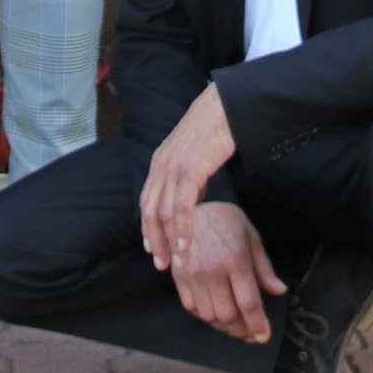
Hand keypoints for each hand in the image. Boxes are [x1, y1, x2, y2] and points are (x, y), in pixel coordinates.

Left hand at [138, 84, 236, 277]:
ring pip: (163, 213)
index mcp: (160, 162)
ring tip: (176, 262)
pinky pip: (181, 207)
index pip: (147, 201)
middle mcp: (161, 165)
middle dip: (154, 240)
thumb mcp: (194, 156)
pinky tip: (185, 245)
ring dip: (169, 241)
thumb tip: (191, 199)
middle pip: (150, 211)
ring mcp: (174, 167)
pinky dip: (182, 229)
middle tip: (161, 264)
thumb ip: (188, 177)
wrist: (225, 107)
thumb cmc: (215, 131)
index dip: (147, 228)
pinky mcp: (190, 170)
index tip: (152, 249)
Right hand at [169, 201, 284, 343]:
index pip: (248, 303)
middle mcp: (212, 270)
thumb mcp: (251, 237)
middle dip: (242, 330)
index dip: (258, 325)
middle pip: (228, 315)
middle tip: (251, 331)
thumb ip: (264, 268)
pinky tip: (216, 312)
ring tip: (235, 324)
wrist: (189, 205)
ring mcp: (193, 274)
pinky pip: (192, 308)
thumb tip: (280, 291)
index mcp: (235, 259)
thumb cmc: (225, 220)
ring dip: (224, 326)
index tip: (264, 335)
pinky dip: (205, 316)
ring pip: (210, 316)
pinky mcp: (178, 276)